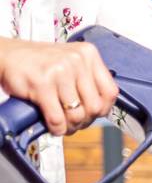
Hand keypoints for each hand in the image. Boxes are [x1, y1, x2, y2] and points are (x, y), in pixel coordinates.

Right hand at [0, 38, 117, 135]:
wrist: (5, 55)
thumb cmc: (38, 62)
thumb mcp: (69, 63)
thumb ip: (87, 80)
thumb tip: (100, 110)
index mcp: (87, 54)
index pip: (110, 92)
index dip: (102, 109)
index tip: (92, 114)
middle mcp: (76, 60)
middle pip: (95, 106)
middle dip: (85, 121)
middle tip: (74, 122)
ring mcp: (59, 71)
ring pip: (76, 114)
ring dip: (69, 126)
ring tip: (63, 125)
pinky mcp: (41, 84)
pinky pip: (57, 118)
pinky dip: (56, 128)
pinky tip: (52, 126)